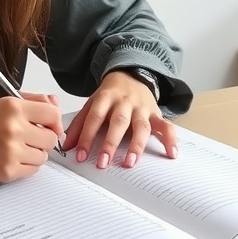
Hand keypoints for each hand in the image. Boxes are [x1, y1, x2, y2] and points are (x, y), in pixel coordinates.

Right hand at [0, 94, 63, 182]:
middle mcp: (13, 128)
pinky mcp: (7, 171)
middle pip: (51, 138)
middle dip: (43, 139)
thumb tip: (55, 104)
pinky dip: (25, 167)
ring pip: (43, 157)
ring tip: (16, 149)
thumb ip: (31, 102)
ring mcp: (11, 151)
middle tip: (29, 138)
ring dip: (34, 154)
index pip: (53, 114)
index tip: (49, 126)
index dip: (54, 122)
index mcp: (13, 107)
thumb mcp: (1, 104)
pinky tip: (11, 159)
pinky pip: (32, 171)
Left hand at [62, 71, 177, 168]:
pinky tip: (172, 154)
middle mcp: (124, 102)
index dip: (86, 137)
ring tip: (130, 163)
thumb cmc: (109, 95)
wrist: (131, 74)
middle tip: (102, 163)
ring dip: (136, 146)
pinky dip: (171, 140)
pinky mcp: (156, 113)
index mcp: (105, 98)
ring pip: (141, 126)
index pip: (94, 118)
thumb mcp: (91, 103)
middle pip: (117, 122)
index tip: (80, 156)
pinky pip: (166, 126)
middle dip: (110, 144)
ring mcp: (141, 108)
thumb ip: (79, 124)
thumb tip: (66, 146)